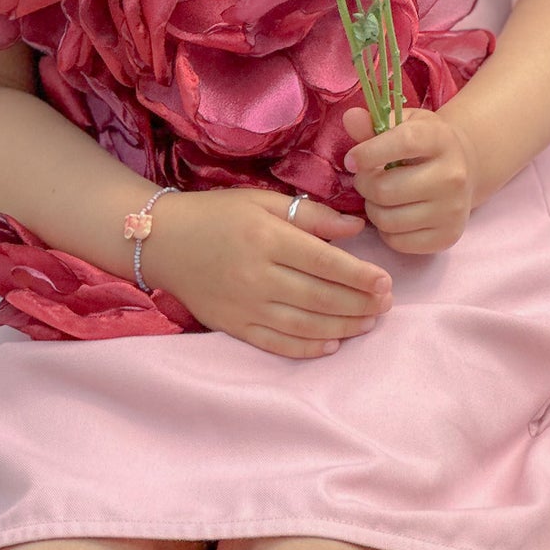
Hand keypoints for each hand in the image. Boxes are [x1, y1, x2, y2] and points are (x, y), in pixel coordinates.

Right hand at [144, 187, 391, 359]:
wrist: (164, 240)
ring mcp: (245, 305)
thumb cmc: (218, 214)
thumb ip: (311, 215)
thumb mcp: (262, 200)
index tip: (386, 282)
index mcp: (267, 237)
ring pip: (304, 324)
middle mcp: (258, 275)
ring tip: (368, 323)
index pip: (325, 262)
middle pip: (320, 297)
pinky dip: (308, 348)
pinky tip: (332, 344)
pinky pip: (278, 344)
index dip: (360, 276)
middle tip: (386, 305)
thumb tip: (356, 228)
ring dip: (342, 327)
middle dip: (359, 304)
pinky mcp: (234, 326)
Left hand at [341, 104, 478, 253]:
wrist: (464, 169)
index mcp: (441, 139)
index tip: (351, 160)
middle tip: (365, 179)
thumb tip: (350, 118)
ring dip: (373, 209)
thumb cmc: (424, 144)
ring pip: (388, 219)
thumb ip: (373, 123)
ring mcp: (453, 209)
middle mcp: (453, 175)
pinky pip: (398, 242)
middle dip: (364, 185)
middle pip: (387, 189)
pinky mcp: (448, 237)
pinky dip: (386, 231)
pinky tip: (394, 214)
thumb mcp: (403, 124)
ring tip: (379, 196)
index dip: (369, 153)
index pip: (404, 143)